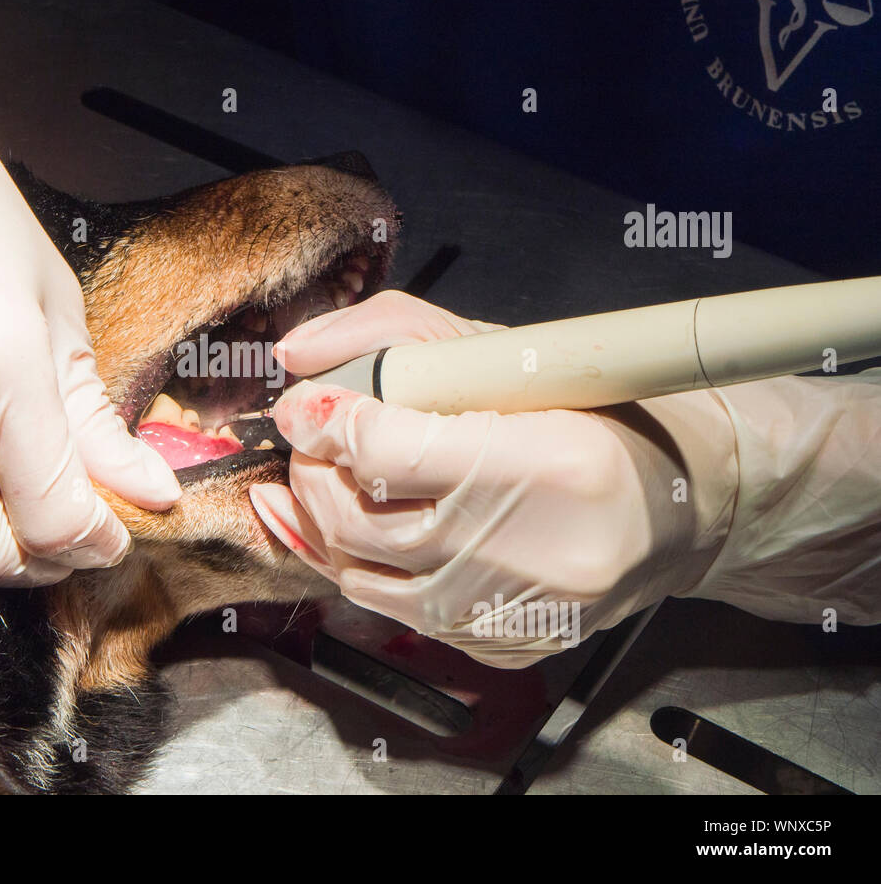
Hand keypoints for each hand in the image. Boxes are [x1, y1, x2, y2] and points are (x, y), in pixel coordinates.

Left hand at [250, 291, 740, 665]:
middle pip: (361, 523)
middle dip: (313, 474)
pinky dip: (364, 565)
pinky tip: (361, 528)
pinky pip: (396, 612)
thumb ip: (398, 336)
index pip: (387, 451)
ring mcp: (517, 613)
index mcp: (546, 463)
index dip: (325, 422)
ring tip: (333, 480)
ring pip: (363, 575)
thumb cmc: (604, 420)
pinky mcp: (505, 646)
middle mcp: (533, 553)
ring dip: (327, 523)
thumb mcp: (509, 354)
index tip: (304, 405)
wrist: (685, 508)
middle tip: (312, 442)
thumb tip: (298, 355)